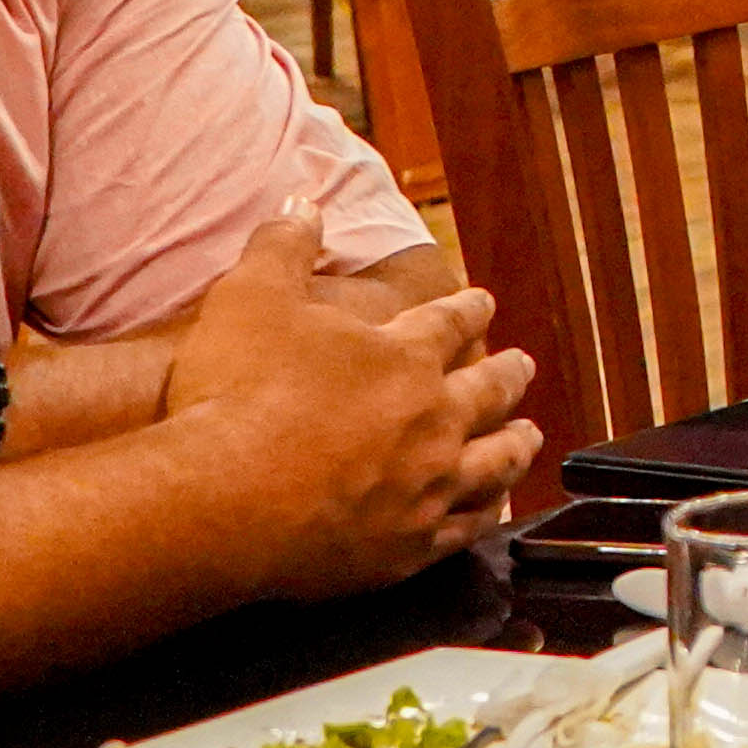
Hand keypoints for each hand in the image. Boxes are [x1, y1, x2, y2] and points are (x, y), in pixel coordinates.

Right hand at [155, 216, 540, 597]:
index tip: (483, 302)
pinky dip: (486, 515)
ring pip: (494, 462)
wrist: (219, 501)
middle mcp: (432, 419)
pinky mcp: (408, 547)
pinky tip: (492, 512)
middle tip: (524, 366)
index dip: (468, 309)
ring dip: (515, 444)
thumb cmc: (234, 393)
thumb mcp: (250, 297)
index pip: (449, 322)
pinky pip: (465, 529)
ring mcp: (427, 487)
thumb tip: (303, 200)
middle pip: (487, 392)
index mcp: (404, 355)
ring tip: (528, 437)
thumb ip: (283, 246)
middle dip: (509, 374)